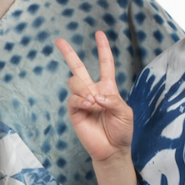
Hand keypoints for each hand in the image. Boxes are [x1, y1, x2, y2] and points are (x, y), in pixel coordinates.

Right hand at [60, 31, 132, 162]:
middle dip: (68, 53)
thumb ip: (112, 100)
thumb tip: (94, 95)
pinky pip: (72, 99)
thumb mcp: (125, 112)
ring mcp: (82, 101)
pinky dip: (80, 100)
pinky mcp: (75, 112)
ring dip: (83, 89)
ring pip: (75, 82)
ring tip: (92, 102)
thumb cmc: (122, 131)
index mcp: (107, 87)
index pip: (105, 63)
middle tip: (59, 41)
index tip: (99, 34)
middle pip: (78, 67)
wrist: (112, 150)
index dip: (103, 48)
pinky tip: (88, 106)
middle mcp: (92, 91)